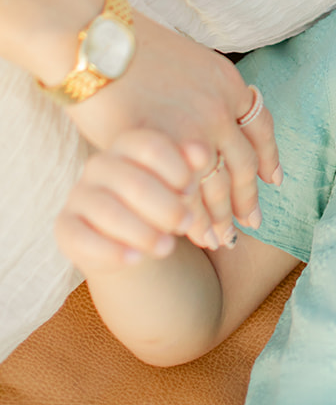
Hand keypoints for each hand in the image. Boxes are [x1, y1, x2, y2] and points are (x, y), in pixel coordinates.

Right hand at [56, 128, 209, 275]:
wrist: (130, 237)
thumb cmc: (160, 201)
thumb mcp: (178, 184)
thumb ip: (190, 166)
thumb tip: (202, 152)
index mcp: (126, 144)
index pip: (151, 146)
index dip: (176, 168)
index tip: (192, 189)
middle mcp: (98, 165)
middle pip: (134, 183)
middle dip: (166, 207)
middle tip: (187, 223)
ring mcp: (78, 195)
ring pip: (109, 212)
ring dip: (143, 233)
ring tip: (168, 248)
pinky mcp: (65, 226)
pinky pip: (83, 239)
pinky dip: (111, 251)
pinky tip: (135, 259)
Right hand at [66, 11, 278, 248]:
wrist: (100, 43)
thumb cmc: (136, 48)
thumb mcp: (190, 61)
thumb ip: (206, 92)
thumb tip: (214, 114)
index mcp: (229, 84)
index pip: (261, 130)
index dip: (269, 159)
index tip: (274, 181)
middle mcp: (218, 109)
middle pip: (243, 165)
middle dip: (247, 199)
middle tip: (250, 224)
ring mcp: (191, 130)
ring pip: (216, 185)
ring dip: (219, 217)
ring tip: (219, 241)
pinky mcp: (161, 149)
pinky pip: (184, 191)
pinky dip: (189, 216)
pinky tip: (187, 233)